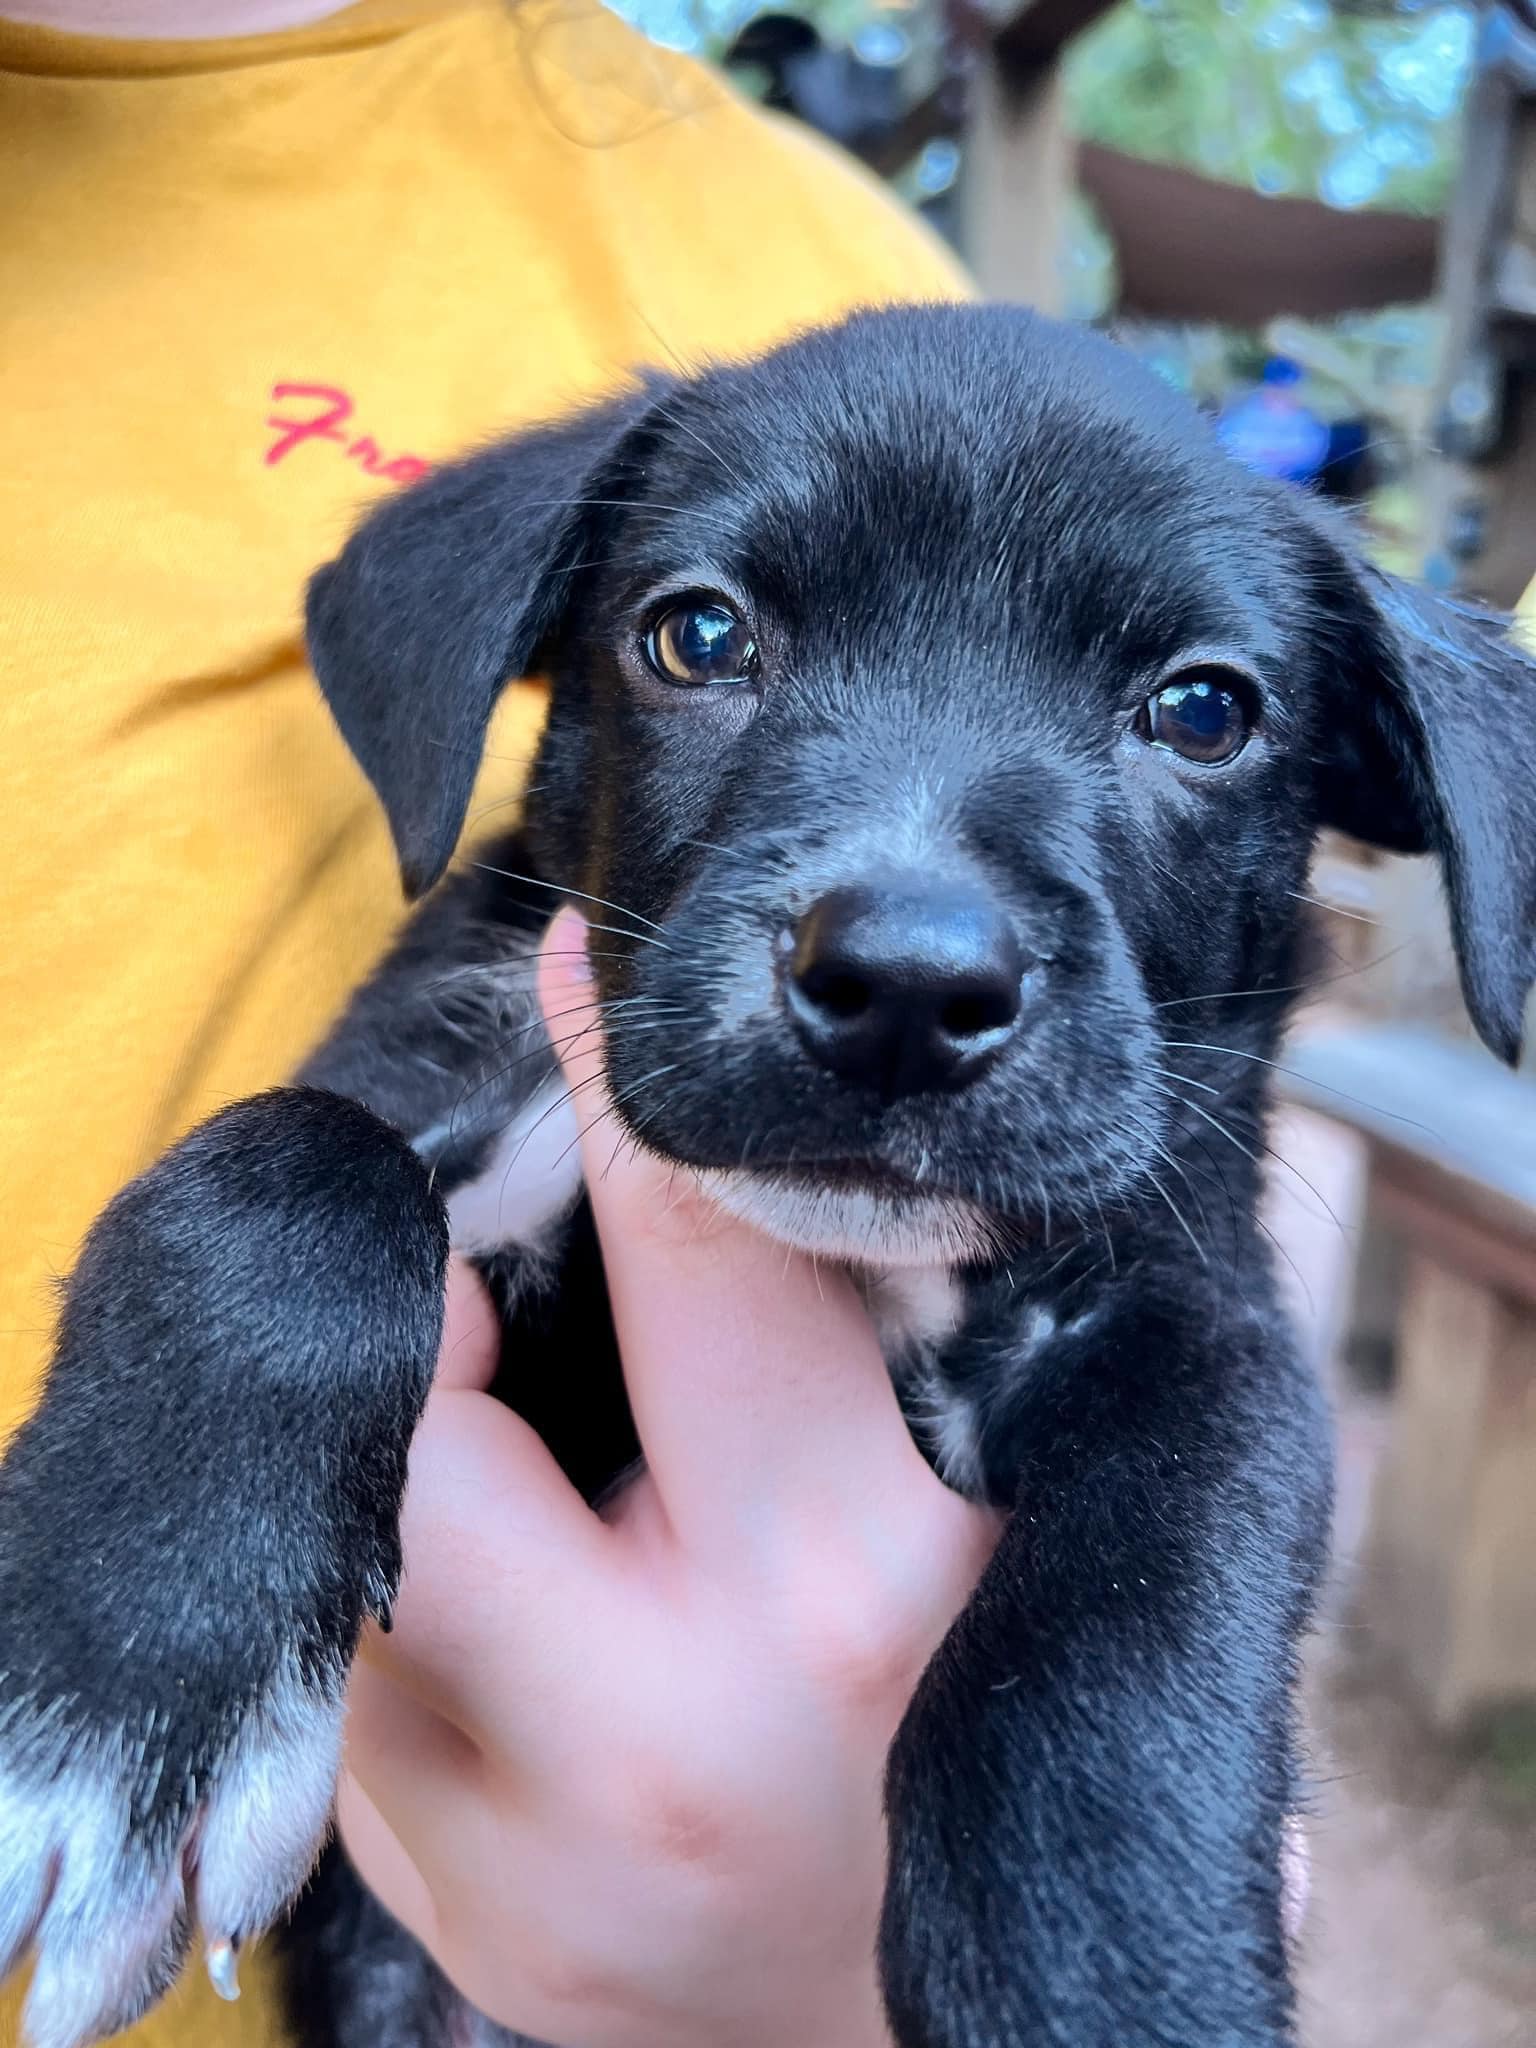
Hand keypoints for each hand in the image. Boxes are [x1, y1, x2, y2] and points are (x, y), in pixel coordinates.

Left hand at [337, 908, 1001, 2047]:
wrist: (941, 2025)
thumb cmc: (989, 1720)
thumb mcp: (990, 1508)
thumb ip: (867, 1336)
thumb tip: (739, 1135)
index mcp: (852, 1576)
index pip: (697, 1243)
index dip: (619, 1079)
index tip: (571, 962)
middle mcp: (663, 1725)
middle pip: (417, 1425)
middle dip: (430, 1323)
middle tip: (488, 1293)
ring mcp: (528, 1851)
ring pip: (354, 1560)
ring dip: (411, 1474)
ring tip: (532, 1472)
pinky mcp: (453, 1924)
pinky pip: (357, 1695)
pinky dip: (406, 1613)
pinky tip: (522, 1614)